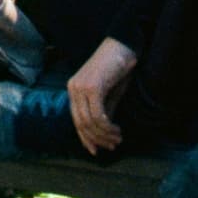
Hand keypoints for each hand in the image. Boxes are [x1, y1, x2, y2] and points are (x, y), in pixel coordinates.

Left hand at [66, 37, 137, 154]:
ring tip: (118, 138)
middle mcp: (73, 88)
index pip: (75, 120)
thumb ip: (103, 111)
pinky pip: (98, 115)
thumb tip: (102, 132)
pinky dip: (107, 126)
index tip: (96, 150)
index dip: (85, 137)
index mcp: (73, 89)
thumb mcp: (109, 94)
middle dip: (96, 139)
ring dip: (105, 134)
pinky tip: (117, 129)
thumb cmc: (117, 69)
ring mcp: (81, 87)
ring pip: (90, 121)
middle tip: (112, 146)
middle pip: (81, 123)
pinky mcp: (92, 87)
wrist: (123, 46)